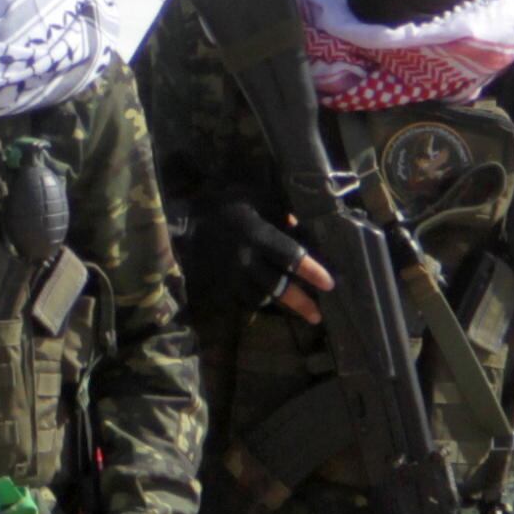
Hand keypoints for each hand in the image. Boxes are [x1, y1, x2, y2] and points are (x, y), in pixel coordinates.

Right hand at [186, 197, 329, 322]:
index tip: (330, 284)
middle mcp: (246, 260)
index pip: (290, 256)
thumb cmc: (223, 207)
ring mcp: (232, 277)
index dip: (311, 271)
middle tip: (319, 316)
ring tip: (301, 310)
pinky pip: (246, 299)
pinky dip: (261, 301)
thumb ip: (278, 209)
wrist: (183, 227)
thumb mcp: (252, 197)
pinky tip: (270, 300)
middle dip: (300, 302)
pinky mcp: (222, 287)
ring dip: (282, 303)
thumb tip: (300, 226)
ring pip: (263, 297)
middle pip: (279, 286)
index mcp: (257, 235)